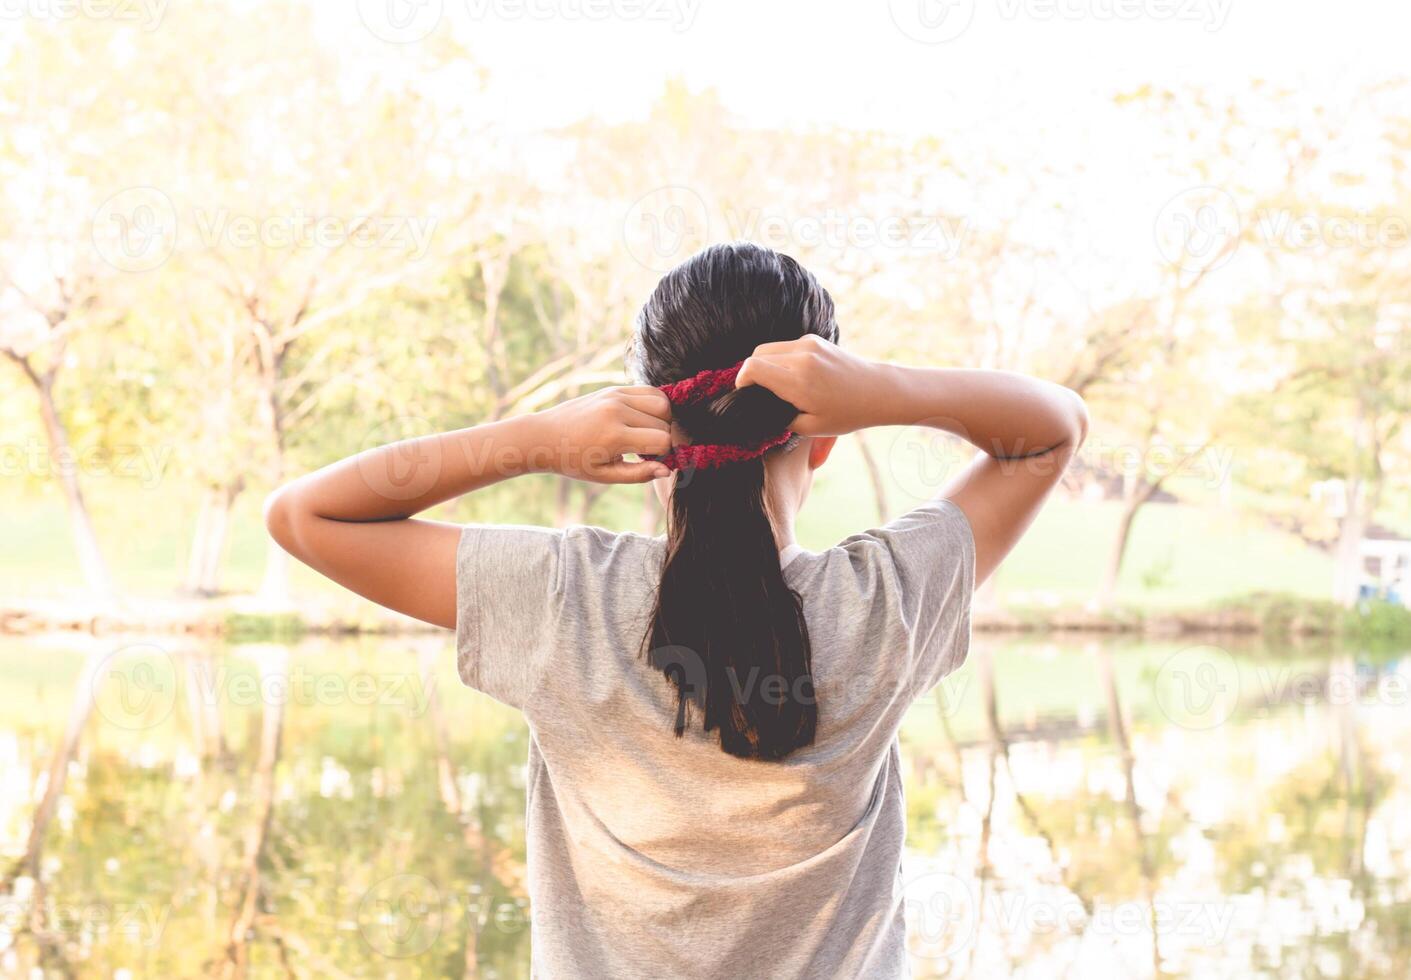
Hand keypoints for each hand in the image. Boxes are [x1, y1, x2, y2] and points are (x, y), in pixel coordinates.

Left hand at [532, 385, 673, 482]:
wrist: (545, 436)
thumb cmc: (574, 461)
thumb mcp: (604, 475)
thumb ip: (639, 474)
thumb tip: (667, 470)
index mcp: (614, 435)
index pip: (662, 441)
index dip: (663, 455)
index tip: (650, 461)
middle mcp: (617, 410)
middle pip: (665, 422)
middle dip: (663, 439)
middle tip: (645, 451)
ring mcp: (616, 395)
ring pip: (662, 403)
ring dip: (662, 420)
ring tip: (646, 434)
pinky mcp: (614, 389)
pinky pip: (649, 391)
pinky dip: (654, 405)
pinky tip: (643, 420)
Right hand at [735, 335, 889, 435]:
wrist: (878, 390)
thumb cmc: (847, 413)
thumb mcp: (811, 427)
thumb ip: (781, 419)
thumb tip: (762, 410)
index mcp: (798, 381)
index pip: (752, 368)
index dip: (742, 381)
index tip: (746, 394)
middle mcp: (801, 357)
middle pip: (756, 355)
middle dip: (751, 372)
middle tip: (759, 392)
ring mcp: (808, 344)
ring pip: (769, 348)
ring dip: (765, 364)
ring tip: (775, 385)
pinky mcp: (814, 339)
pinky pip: (784, 346)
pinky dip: (780, 358)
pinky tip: (792, 375)